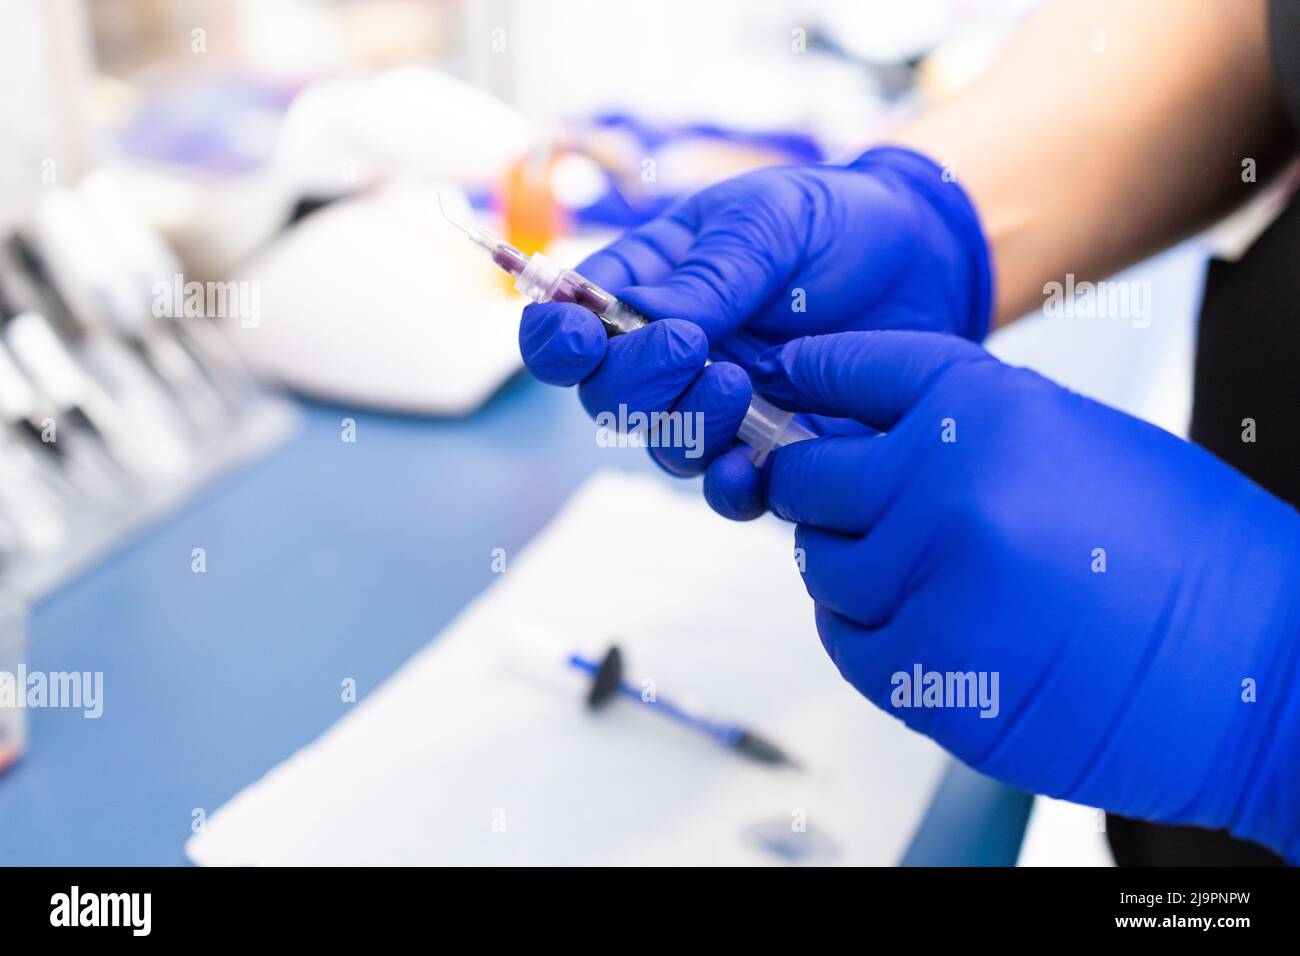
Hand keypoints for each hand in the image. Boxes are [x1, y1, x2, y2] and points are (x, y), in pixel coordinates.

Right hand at [519, 148, 991, 518]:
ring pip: (662, 447)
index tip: (585, 337)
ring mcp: (716, 406)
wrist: (928, 259)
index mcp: (645, 287)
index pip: (566, 329)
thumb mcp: (768, 222)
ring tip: (741, 384)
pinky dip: (730, 487)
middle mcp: (667, 356)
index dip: (556, 343)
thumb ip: (707, 275)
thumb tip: (645, 322)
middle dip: (636, 382)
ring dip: (687, 426)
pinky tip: (754, 465)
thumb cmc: (836, 221)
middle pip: (605, 398)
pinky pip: (726, 490)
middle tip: (691, 348)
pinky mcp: (770, 449)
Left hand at [756, 330, 1299, 859]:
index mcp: (987, 413)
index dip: (820, 375)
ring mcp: (933, 588)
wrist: (1260, 667)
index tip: (795, 381)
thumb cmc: (1181, 552)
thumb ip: (963, 429)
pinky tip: (917, 625)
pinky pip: (847, 645)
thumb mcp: (1072, 440)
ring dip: (845, 565)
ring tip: (908, 571)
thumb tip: (868, 436)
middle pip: (811, 478)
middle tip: (831, 497)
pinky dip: (863, 634)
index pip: (860, 372)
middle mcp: (946, 491)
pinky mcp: (930, 680)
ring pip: (820, 567)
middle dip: (814, 486)